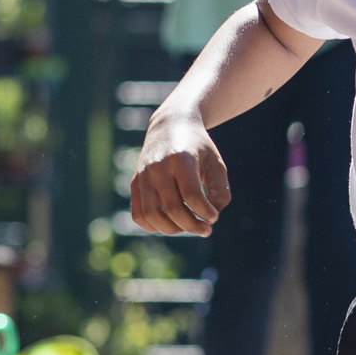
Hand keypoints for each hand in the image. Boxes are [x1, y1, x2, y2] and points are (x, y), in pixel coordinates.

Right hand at [129, 106, 231, 235]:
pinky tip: (170, 225)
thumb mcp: (216, 163)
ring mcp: (143, 175)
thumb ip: (220, 191)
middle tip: (206, 229)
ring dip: (172, 229)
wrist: (170, 125)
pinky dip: (152, 226)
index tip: (214, 217)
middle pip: (173, 208)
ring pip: (152, 215)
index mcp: (181, 158)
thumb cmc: (198, 148)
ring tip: (188, 227)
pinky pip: (138, 214)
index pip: (192, 195)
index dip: (205, 213)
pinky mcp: (135, 182)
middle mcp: (158, 166)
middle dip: (192, 226)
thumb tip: (210, 218)